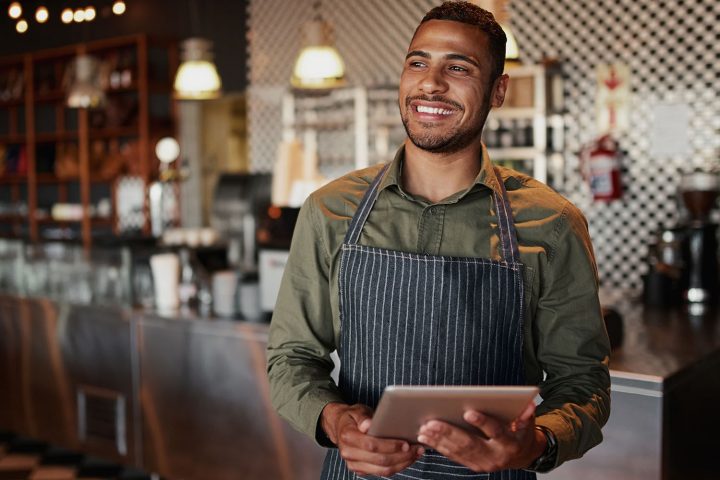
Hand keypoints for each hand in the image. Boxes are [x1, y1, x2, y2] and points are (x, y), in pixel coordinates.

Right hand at [321, 402, 423, 476]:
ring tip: (415, 454)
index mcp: (347, 437)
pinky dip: (397, 467)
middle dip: (401, 456)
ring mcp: (354, 464)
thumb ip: (363, 417)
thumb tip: (368, 425)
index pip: (371, 445)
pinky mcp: (360, 470)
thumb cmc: (352, 417)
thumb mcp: (357, 411)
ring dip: (402, 464)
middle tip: (416, 449)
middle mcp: (348, 453)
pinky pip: (381, 473)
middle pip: (379, 461)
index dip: (390, 446)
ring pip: (383, 470)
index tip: (406, 443)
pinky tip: (407, 459)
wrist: (340, 427)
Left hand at [416, 400, 545, 471]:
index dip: (483, 423)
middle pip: (470, 444)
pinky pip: (455, 457)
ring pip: (459, 451)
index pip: (496, 432)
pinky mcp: (474, 466)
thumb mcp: (527, 423)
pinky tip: (426, 438)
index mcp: (510, 443)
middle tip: (432, 422)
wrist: (522, 456)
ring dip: (439, 440)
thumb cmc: (521, 433)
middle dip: (450, 432)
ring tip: (424, 429)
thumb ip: (526, 414)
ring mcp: (484, 464)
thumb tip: (529, 404)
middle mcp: (496, 456)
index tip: (468, 412)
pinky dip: (439, 447)